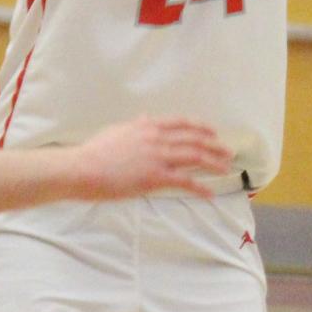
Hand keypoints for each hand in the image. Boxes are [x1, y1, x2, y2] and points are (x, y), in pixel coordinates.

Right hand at [75, 117, 233, 199]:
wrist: (83, 167)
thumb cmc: (94, 151)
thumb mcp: (116, 131)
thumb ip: (135, 125)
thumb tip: (146, 117)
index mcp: (147, 126)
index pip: (181, 123)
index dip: (200, 127)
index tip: (212, 132)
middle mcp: (156, 138)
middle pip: (194, 139)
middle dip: (214, 145)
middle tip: (228, 151)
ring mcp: (157, 157)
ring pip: (194, 157)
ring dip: (213, 163)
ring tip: (225, 169)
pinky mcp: (155, 177)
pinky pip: (185, 182)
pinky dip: (200, 188)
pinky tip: (209, 194)